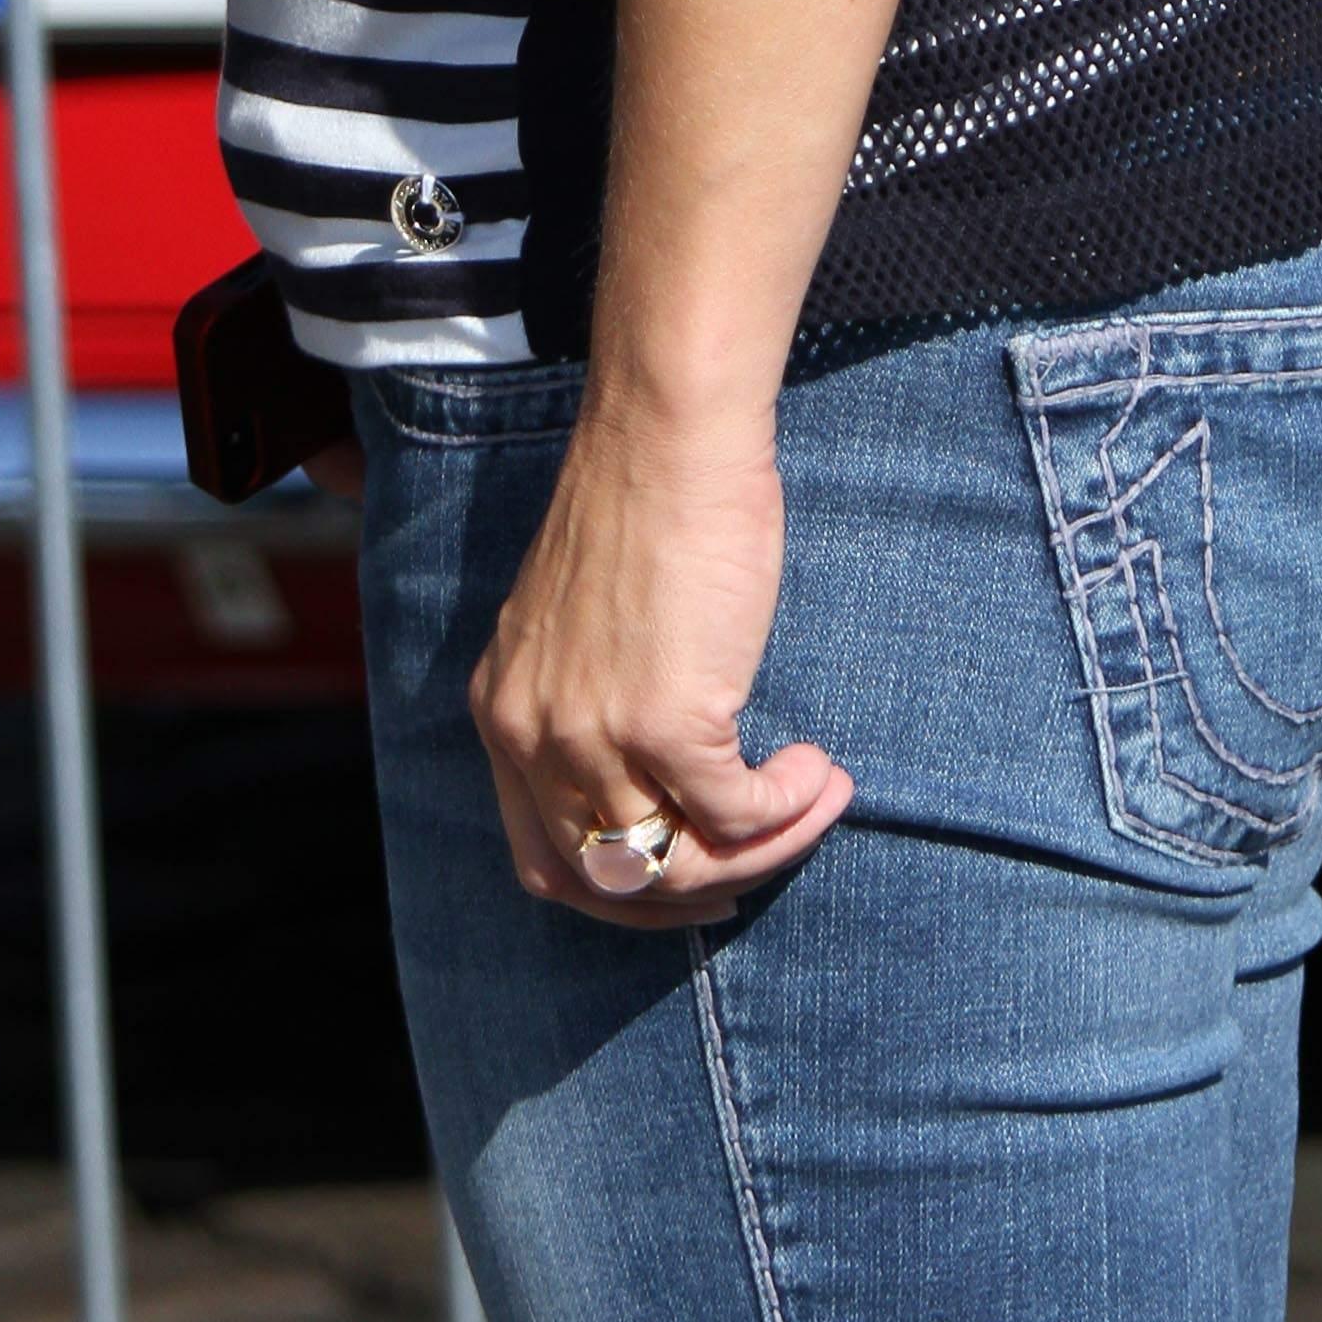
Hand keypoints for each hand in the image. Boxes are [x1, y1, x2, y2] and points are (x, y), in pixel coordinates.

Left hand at [470, 400, 852, 929]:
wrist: (669, 432)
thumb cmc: (644, 501)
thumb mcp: (578, 621)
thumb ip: (588, 697)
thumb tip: (660, 781)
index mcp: (502, 710)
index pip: (543, 862)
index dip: (624, 889)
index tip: (693, 871)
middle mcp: (531, 734)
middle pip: (609, 880)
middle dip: (694, 890)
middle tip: (757, 860)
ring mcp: (594, 733)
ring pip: (676, 863)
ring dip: (761, 850)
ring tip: (813, 801)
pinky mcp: (666, 720)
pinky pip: (736, 815)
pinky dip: (789, 811)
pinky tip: (819, 770)